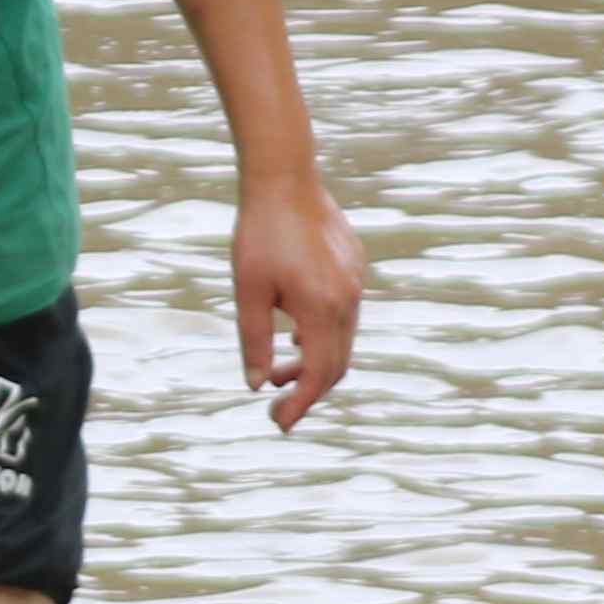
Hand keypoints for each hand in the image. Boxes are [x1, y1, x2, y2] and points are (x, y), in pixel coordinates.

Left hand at [230, 171, 363, 428]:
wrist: (284, 181)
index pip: (319, 374)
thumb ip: (255, 341)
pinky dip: (323, 337)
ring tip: (278, 375)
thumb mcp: (248, 292)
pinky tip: (295, 338)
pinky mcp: (355, 270)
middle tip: (276, 408)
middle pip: (337, 364)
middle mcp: (347, 301)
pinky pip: (345, 317)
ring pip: (343, 341)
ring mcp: (356, 284)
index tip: (279, 423)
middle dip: (308, 391)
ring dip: (314, 363)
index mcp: (322, 309)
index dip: (301, 404)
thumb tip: (257, 385)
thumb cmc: (258, 235)